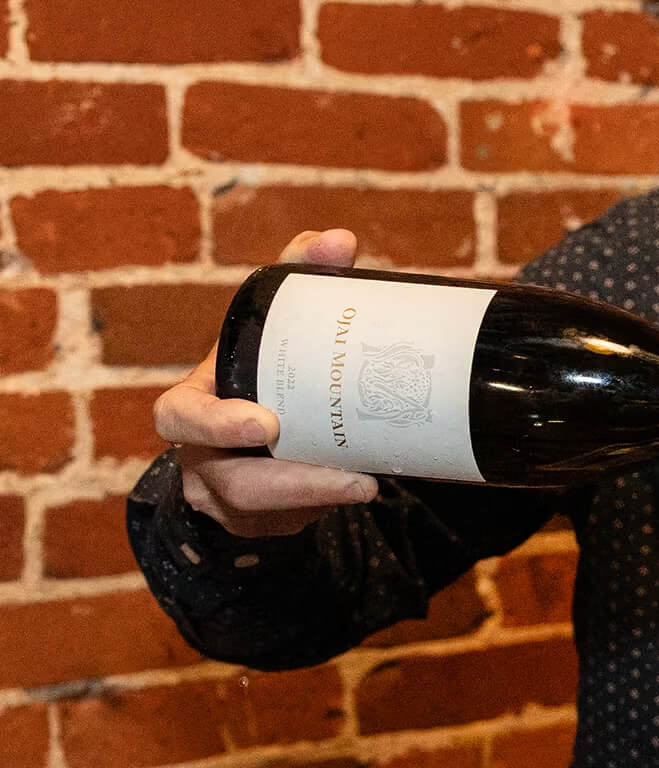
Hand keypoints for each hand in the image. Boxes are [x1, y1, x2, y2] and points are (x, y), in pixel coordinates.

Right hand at [153, 229, 378, 537]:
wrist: (253, 426)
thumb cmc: (262, 368)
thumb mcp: (271, 323)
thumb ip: (299, 276)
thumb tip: (339, 240)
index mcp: (190, 405)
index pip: (180, 418)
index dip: (215, 424)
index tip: (265, 424)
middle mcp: (198, 456)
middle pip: (237, 484)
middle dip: (296, 484)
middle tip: (357, 478)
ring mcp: (222, 498)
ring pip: (266, 514)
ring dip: (318, 501)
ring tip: (368, 485)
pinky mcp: (253, 525)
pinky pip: (286, 527)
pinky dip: (321, 510)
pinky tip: (357, 489)